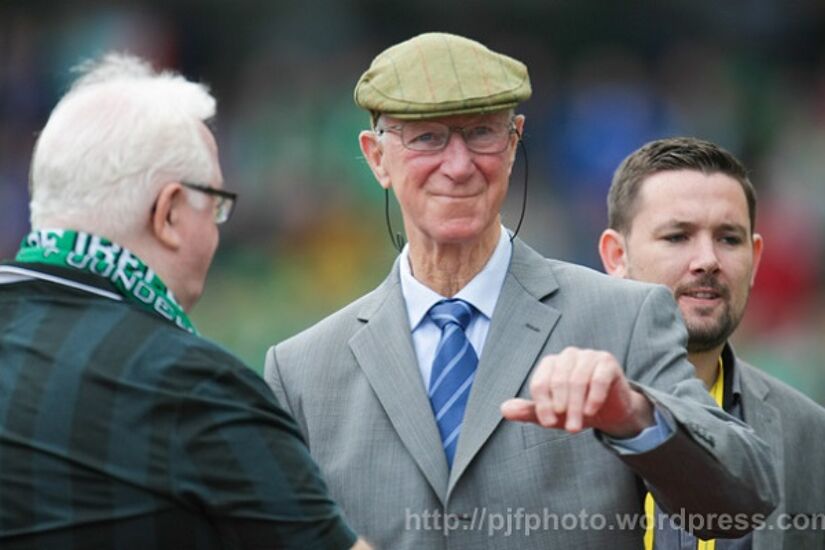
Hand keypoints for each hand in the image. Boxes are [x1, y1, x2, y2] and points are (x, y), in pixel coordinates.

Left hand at [501, 347, 653, 437]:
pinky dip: (594, 397)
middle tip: (569, 430)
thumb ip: (529, 411)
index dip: (542, 404)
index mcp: (551, 364)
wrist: (610, 412)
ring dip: (577, 407)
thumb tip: (504, 409)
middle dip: (562, 408)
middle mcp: (568, 355)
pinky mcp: (607, 362)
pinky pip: (598, 378)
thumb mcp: (552, 414)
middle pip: (558, 381)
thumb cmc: (576, 409)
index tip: (547, 423)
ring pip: (578, 380)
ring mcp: (588, 356)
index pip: (540, 382)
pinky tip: (591, 411)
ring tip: (577, 426)